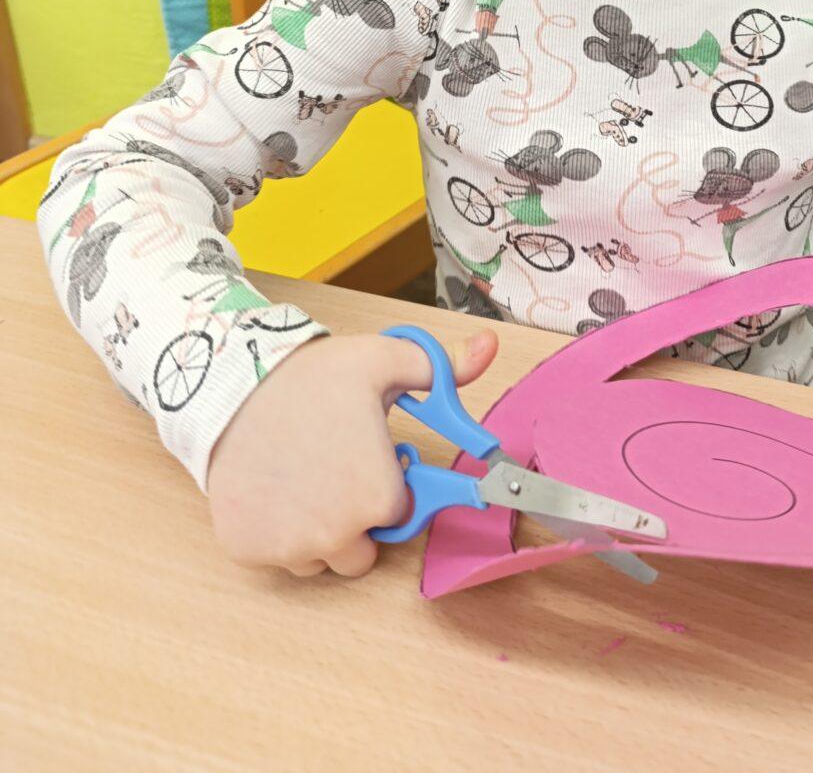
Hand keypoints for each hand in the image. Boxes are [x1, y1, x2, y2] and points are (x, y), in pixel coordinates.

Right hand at [206, 327, 498, 577]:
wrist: (232, 386)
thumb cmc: (312, 378)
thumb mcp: (385, 361)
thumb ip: (441, 367)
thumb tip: (490, 346)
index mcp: (379, 498)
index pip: (399, 511)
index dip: (388, 482)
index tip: (369, 456)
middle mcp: (336, 537)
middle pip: (362, 547)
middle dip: (356, 516)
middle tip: (335, 467)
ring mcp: (289, 548)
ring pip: (319, 557)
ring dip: (317, 528)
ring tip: (302, 474)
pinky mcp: (248, 549)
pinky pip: (275, 554)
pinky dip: (275, 529)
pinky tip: (272, 486)